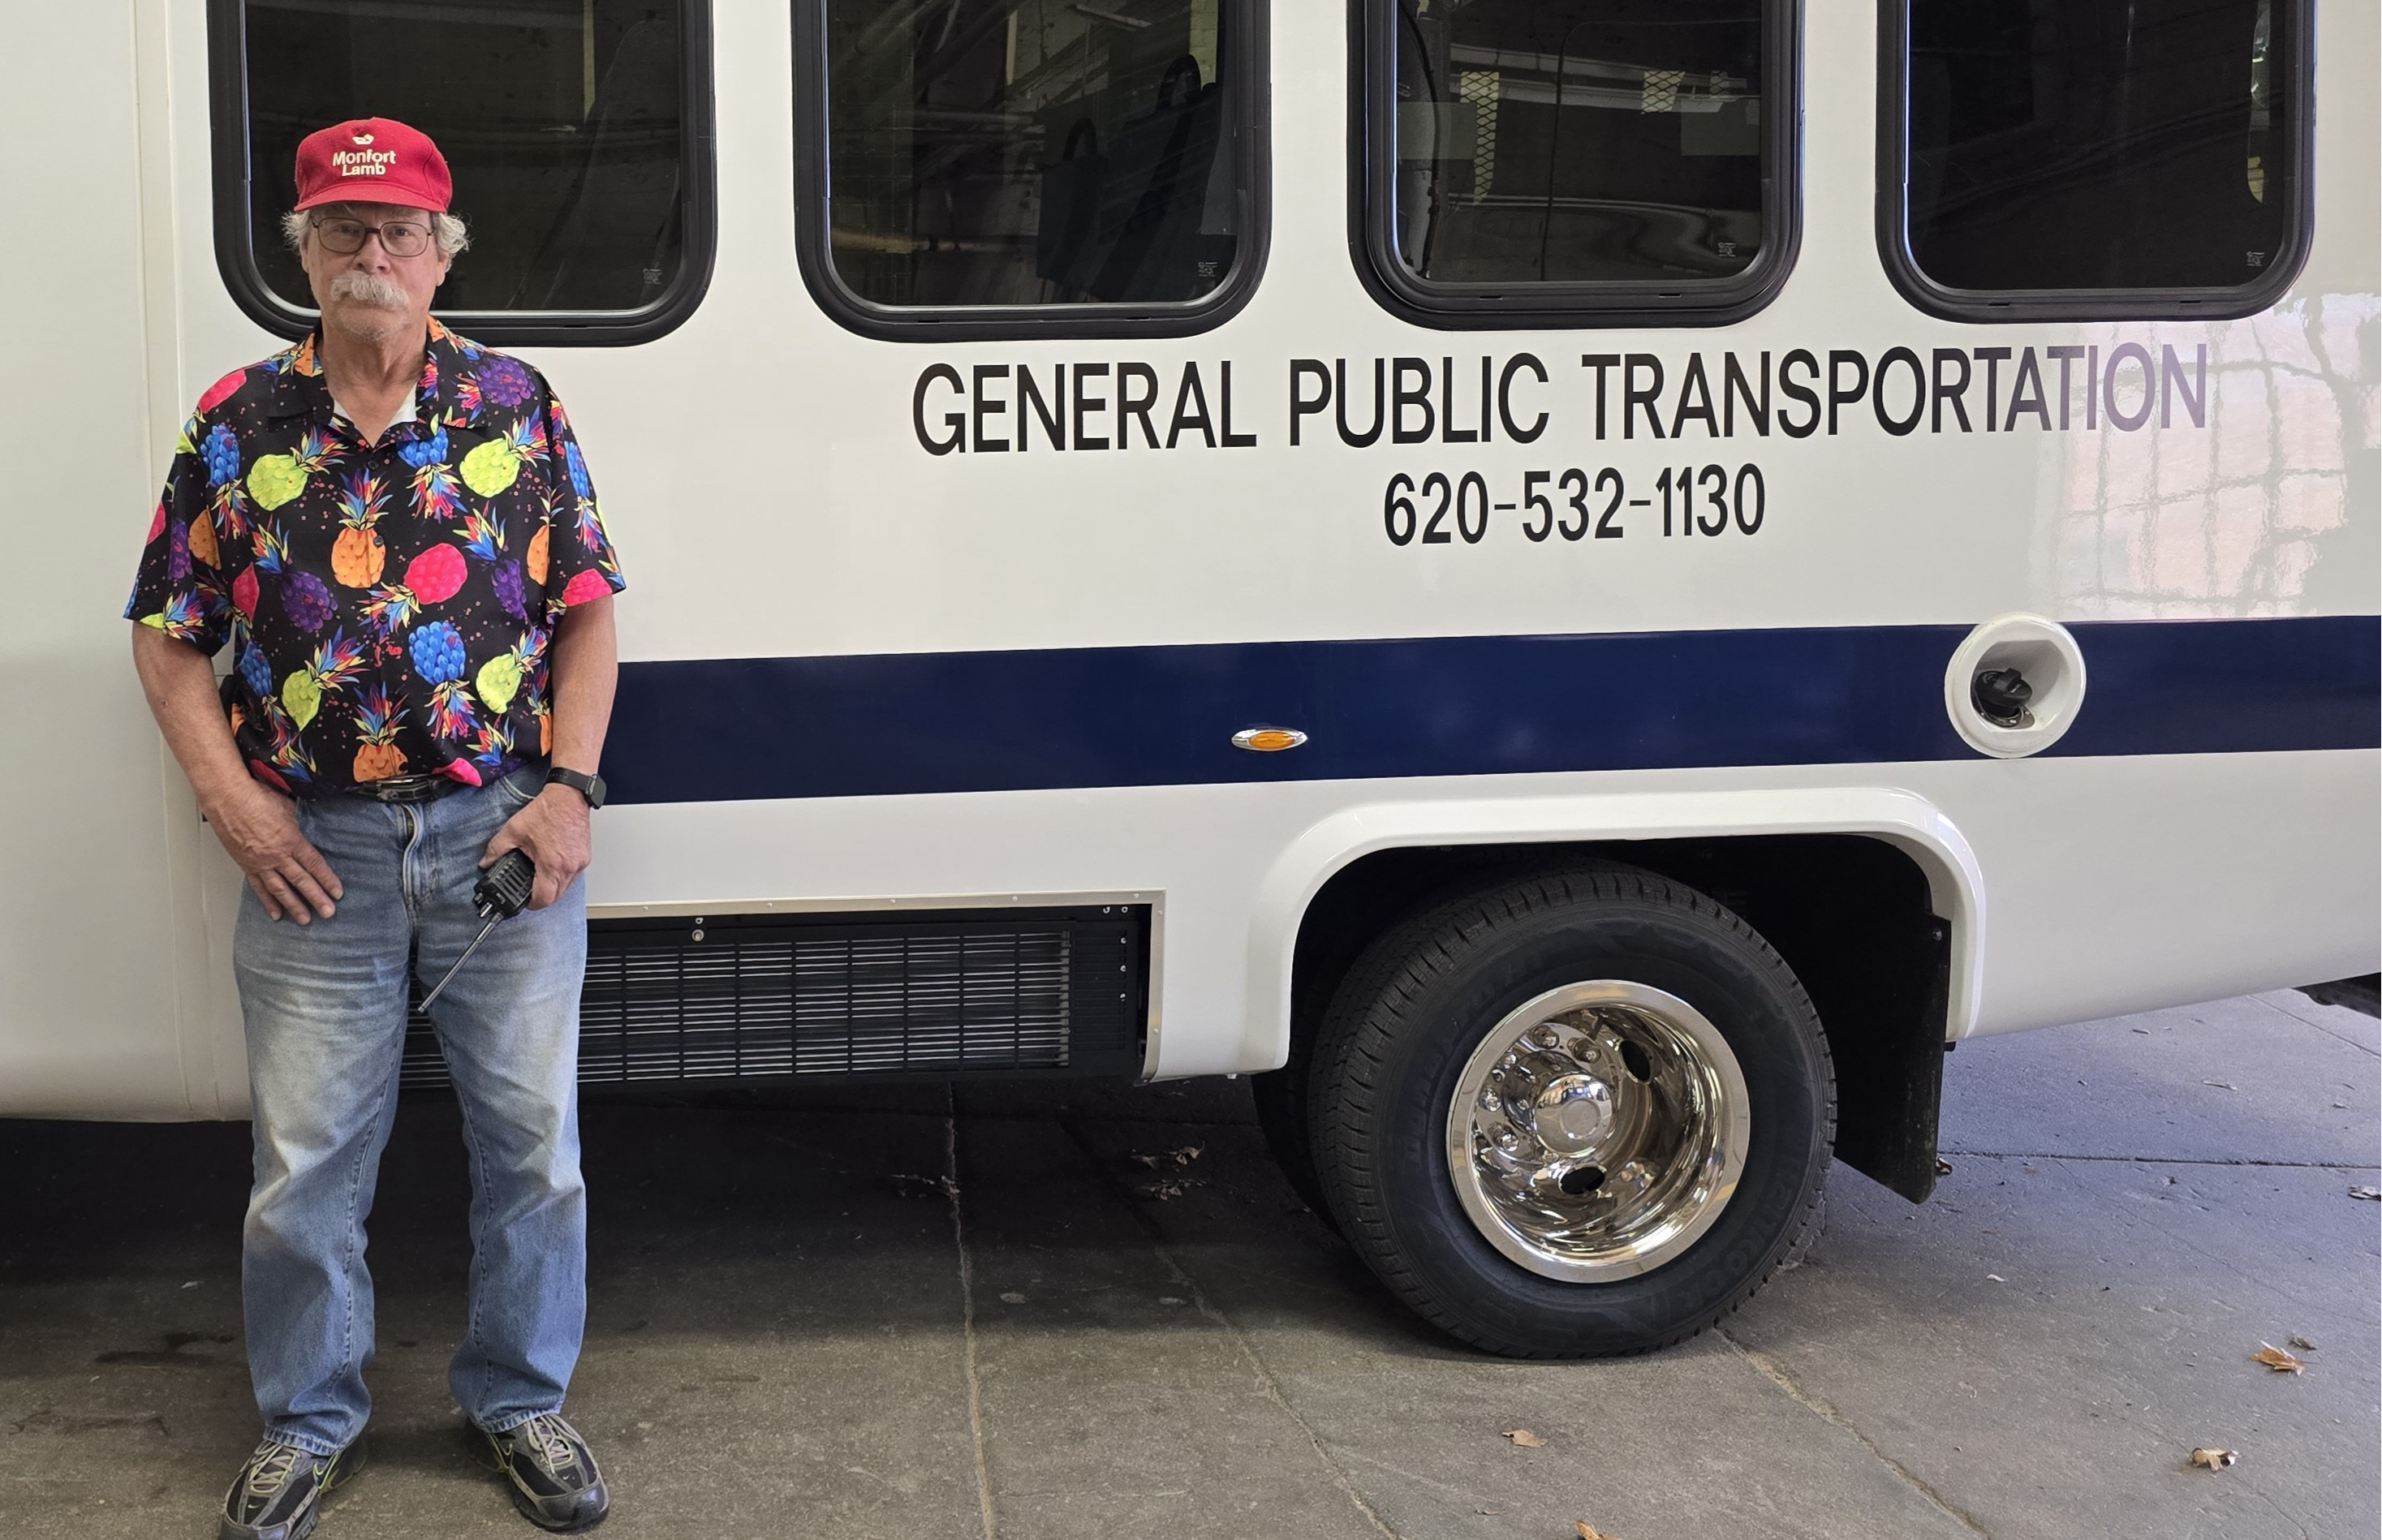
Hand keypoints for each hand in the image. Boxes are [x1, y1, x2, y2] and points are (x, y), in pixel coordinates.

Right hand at [206, 780, 342, 922]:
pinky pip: (259, 887)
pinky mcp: (246, 865)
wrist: (226, 798)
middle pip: (301, 881)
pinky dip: (268, 901)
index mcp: (291, 840)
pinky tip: (275, 913)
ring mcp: (260, 863)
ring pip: (280, 889)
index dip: (327, 880)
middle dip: (316, 898)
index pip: (314, 864)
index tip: (337, 893)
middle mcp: (276, 855)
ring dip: (294, 906)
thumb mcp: (288, 807)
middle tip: (328, 913)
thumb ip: (298, 822)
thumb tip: (305, 826)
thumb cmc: (255, 797)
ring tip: (305, 920)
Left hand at [482, 786, 589, 909]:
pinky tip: (552, 865)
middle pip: (556, 897)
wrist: (569, 797)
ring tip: (540, 876)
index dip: (531, 904)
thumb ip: (496, 849)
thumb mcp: (514, 829)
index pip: (544, 899)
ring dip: (553, 887)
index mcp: (551, 863)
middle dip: (542, 897)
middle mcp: (569, 866)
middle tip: (530, 890)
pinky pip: (573, 876)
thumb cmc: (548, 811)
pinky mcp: (585, 857)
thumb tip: (486, 862)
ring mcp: (580, 863)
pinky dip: (562, 876)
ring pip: (566, 887)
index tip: (524, 901)